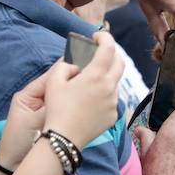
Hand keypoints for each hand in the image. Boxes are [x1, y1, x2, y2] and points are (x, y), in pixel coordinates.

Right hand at [0, 36, 123, 168]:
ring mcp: (113, 102)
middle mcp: (109, 87)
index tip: (97, 36)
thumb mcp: (54, 82)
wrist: (64, 138)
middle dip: (112, 54)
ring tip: (90, 82)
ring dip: (107, 77)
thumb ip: (65, 67)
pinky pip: (112, 100)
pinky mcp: (113, 116)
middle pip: (120, 63)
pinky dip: (105, 95)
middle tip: (100, 54)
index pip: (108, 48)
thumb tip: (75, 66)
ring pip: (115, 83)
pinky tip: (91, 101)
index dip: (105, 37)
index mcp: (96, 75)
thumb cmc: (57, 108)